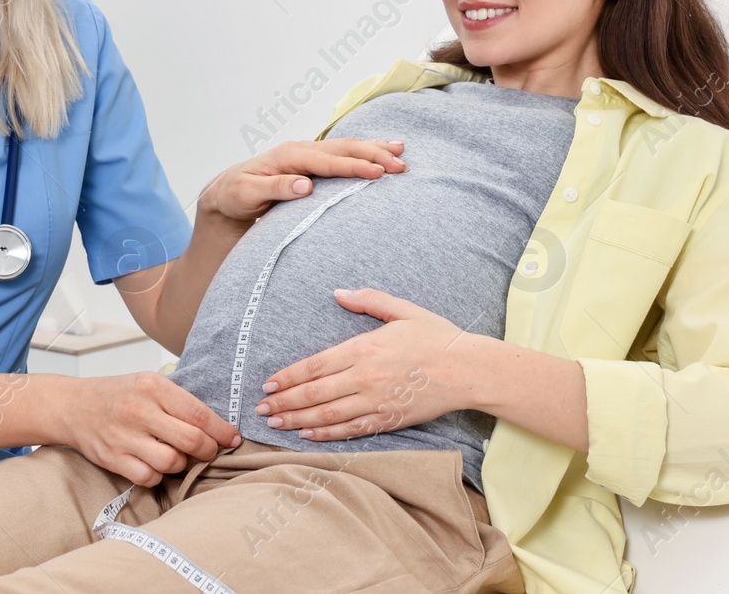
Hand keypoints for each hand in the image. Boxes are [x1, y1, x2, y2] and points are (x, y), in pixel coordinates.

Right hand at [57, 372, 239, 486]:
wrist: (72, 406)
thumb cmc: (117, 394)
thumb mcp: (149, 383)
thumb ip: (178, 401)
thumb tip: (216, 425)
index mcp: (153, 387)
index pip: (199, 414)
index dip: (222, 431)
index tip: (233, 438)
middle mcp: (140, 411)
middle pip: (191, 441)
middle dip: (209, 451)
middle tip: (211, 451)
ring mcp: (125, 437)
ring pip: (172, 462)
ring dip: (182, 463)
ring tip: (177, 455)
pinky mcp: (113, 458)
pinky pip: (149, 477)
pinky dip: (158, 475)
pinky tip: (155, 463)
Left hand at [198, 139, 407, 226]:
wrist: (225, 192)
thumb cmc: (235, 195)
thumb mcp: (247, 194)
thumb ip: (276, 188)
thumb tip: (305, 185)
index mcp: (289, 156)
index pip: (328, 161)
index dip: (354, 166)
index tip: (378, 172)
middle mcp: (301, 150)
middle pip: (343, 148)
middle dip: (374, 154)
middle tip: (400, 164)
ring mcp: (308, 153)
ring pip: (347, 146)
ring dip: (374, 148)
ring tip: (401, 150)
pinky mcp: (312, 161)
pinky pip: (343, 152)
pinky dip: (364, 150)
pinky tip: (382, 150)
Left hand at [253, 288, 482, 440]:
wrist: (468, 369)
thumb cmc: (436, 336)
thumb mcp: (403, 310)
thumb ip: (368, 301)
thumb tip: (338, 293)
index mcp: (365, 348)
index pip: (316, 366)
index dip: (289, 377)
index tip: (269, 384)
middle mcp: (366, 377)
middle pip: (316, 394)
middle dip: (285, 402)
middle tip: (261, 409)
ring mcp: (376, 402)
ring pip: (328, 415)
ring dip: (298, 420)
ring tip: (276, 424)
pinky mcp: (388, 420)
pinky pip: (351, 430)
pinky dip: (326, 434)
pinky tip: (308, 435)